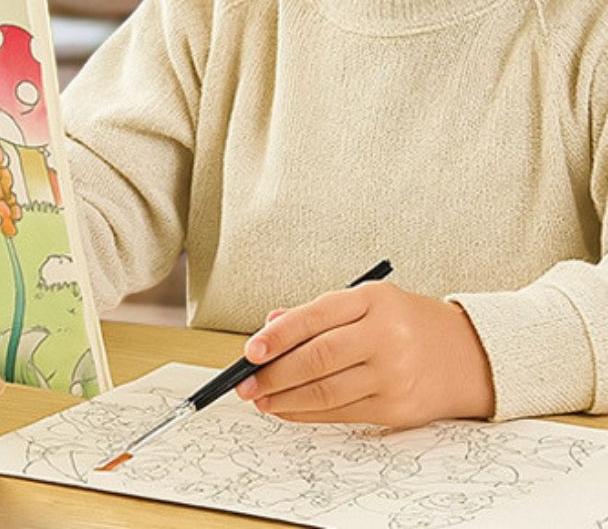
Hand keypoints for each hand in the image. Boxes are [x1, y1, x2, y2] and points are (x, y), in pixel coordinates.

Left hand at [236, 283, 494, 426]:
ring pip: (326, 391)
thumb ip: (318, 314)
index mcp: (373, 300)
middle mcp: (385, 335)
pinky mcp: (396, 408)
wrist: (468, 354)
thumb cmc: (404, 323)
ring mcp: (393, 374)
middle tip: (245, 383)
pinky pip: (341, 413)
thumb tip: (269, 330)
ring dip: (285, 399)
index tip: (250, 351)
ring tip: (261, 399)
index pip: (315, 317)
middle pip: (317, 358)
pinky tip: (287, 410)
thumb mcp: (366, 303)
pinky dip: (307, 413)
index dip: (277, 336)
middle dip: (274, 373)